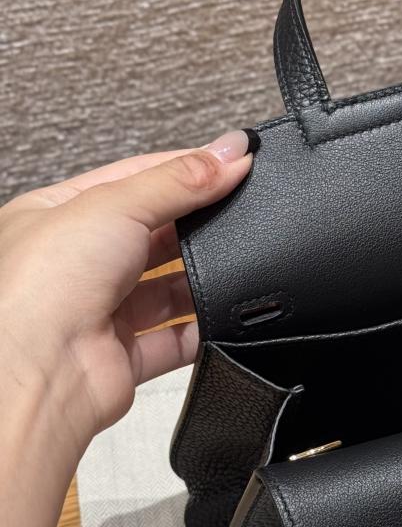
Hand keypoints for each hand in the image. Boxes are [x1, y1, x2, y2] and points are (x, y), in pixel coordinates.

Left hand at [0, 131, 252, 450]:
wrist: (36, 374)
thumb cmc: (39, 287)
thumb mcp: (114, 205)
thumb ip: (180, 180)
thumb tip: (231, 152)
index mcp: (58, 214)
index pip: (134, 179)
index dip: (186, 169)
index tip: (234, 163)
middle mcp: (77, 263)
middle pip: (157, 233)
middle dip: (198, 225)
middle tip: (241, 211)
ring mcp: (101, 311)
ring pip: (171, 287)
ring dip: (204, 278)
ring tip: (235, 263)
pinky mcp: (126, 356)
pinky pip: (180, 337)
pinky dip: (207, 328)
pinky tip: (227, 313)